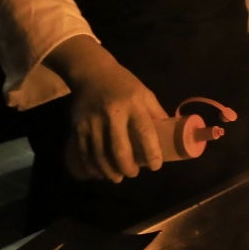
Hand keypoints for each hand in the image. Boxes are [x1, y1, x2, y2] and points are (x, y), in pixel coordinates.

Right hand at [49, 37, 166, 182]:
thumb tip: (170, 135)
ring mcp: (93, 121)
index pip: (145, 132)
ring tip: (117, 177)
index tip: (155, 166)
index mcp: (133, 104)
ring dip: (110, 171)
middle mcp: (113, 113)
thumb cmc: (123, 84)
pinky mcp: (78, 126)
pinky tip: (99, 173)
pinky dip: (91, 167)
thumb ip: (155, 113)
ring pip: (100, 155)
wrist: (91, 72)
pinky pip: (84, 153)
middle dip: (128, 168)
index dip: (152, 152)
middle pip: (120, 150)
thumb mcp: (144, 93)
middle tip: (133, 174)